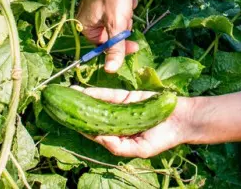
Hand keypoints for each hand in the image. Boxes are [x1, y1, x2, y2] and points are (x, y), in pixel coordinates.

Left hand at [75, 87, 194, 157]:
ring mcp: (121, 109)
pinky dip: (96, 93)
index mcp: (118, 138)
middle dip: (77, 112)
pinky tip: (83, 91)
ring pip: (98, 104)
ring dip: (82, 99)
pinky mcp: (127, 96)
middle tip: (59, 106)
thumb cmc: (162, 138)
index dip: (80, 129)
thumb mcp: (140, 150)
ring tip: (66, 94)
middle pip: (93, 117)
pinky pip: (109, 95)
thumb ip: (118, 146)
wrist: (181, 120)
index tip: (65, 123)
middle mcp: (116, 123)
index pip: (95, 134)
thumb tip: (97, 138)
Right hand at [76, 0, 139, 72]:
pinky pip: (120, 12)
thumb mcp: (117, 23)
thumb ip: (115, 47)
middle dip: (123, 27)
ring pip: (118, 23)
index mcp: (83, 26)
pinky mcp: (107, 1)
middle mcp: (88, 18)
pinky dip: (126, 7)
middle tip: (127, 16)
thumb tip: (111, 71)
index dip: (119, 47)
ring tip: (126, 4)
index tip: (134, 46)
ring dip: (126, 16)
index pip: (102, 47)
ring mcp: (98, 9)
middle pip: (111, 35)